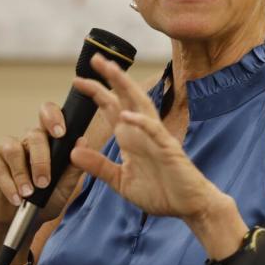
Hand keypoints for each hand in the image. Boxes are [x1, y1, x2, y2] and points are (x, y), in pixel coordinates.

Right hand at [0, 102, 85, 227]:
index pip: (49, 115)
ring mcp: (5, 148)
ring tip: (28, 194)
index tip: (61, 133)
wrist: (20, 222)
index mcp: (48, 141)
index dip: (53, 117)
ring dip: (22, 174)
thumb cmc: (44, 201)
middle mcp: (26, 141)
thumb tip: (82, 141)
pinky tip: (15, 197)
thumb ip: (74, 167)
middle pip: (34, 135)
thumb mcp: (64, 188)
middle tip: (44, 183)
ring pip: (13, 149)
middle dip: (41, 160)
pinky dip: (7, 183)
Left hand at [69, 54, 219, 219]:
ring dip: (125, 87)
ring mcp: (156, 138)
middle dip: (110, 78)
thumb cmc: (161, 192)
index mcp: (130, 138)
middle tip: (95, 58)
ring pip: (140, 105)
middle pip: (125, 97)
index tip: (78, 80)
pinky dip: (140, 122)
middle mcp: (142, 132)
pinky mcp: (168, 149)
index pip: (111, 108)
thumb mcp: (121, 181)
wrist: (190, 206)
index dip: (96, 93)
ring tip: (111, 70)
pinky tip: (126, 115)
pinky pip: (153, 131)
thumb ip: (99, 166)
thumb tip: (74, 151)